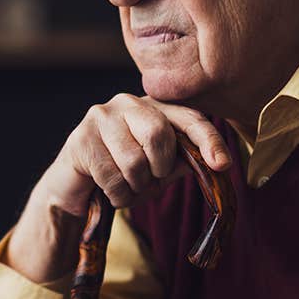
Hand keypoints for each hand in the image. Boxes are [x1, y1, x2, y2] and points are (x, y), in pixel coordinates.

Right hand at [4, 94, 231, 282]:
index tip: (222, 164)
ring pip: (134, 161)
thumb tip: (214, 163)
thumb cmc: (122, 175)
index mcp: (154, 107)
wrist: (75, 188)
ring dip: (135, 187)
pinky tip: (108, 191)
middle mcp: (127, 103)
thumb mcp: (159, 170)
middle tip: (148, 180)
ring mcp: (101, 117)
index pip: (188, 118)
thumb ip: (182, 162)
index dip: (207, 139)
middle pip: (158, 134)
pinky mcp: (81, 138)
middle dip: (158, 169)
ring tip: (125, 186)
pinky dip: (117, 196)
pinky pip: (112, 177)